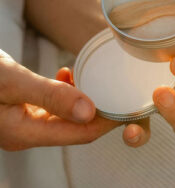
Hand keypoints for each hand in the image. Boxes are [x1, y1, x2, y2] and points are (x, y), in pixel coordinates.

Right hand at [0, 50, 119, 150]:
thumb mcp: (13, 82)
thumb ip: (50, 96)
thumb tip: (88, 111)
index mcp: (25, 133)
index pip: (81, 133)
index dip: (107, 122)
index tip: (126, 107)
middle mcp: (27, 132)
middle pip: (77, 127)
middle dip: (100, 111)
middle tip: (118, 91)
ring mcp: (25, 123)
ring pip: (67, 115)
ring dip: (84, 98)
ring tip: (93, 78)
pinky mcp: (24, 111)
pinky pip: (54, 106)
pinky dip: (66, 91)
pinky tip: (67, 75)